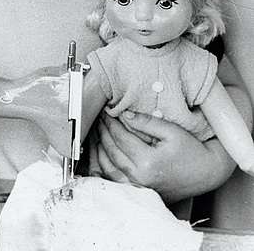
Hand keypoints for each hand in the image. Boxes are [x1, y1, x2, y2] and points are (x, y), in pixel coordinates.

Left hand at [95, 111, 236, 202]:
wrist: (206, 173)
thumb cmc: (192, 151)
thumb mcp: (171, 131)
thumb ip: (147, 122)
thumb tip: (124, 115)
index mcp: (148, 162)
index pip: (120, 138)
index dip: (111, 123)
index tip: (106, 112)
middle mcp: (141, 178)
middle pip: (112, 152)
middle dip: (103, 133)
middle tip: (100, 119)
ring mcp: (140, 188)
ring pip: (109, 169)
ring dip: (100, 149)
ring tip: (99, 133)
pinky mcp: (141, 192)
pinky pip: (115, 180)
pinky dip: (105, 167)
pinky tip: (103, 154)